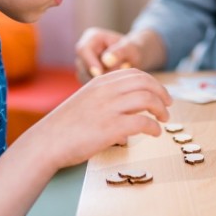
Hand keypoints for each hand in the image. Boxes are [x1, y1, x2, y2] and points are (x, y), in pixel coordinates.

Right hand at [36, 68, 171, 167]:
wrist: (47, 142)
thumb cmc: (64, 127)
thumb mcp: (85, 101)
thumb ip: (105, 99)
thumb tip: (127, 109)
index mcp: (100, 82)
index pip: (135, 73)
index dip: (153, 82)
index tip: (161, 93)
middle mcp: (106, 91)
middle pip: (145, 83)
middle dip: (162, 94)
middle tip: (168, 106)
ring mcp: (109, 108)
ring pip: (147, 100)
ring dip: (161, 110)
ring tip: (164, 119)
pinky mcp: (111, 127)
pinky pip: (142, 122)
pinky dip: (153, 127)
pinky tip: (155, 133)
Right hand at [75, 27, 140, 79]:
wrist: (132, 58)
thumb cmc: (132, 50)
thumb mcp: (130, 49)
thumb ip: (120, 52)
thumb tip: (106, 60)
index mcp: (92, 37)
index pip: (83, 50)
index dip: (90, 63)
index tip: (100, 74)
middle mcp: (84, 49)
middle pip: (82, 65)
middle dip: (98, 74)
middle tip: (117, 76)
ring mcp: (83, 63)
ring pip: (83, 76)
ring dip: (99, 81)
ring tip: (118, 76)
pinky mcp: (85, 74)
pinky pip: (87, 83)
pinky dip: (99, 86)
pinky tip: (112, 82)